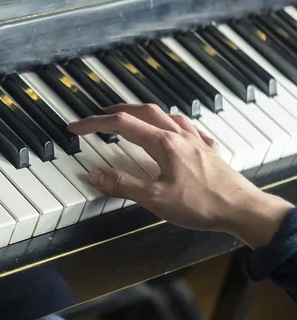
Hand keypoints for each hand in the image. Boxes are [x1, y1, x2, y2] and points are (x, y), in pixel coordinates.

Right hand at [68, 104, 293, 248]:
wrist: (242, 210)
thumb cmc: (203, 204)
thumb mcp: (154, 199)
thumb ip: (122, 184)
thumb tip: (95, 174)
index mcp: (163, 143)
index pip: (120, 124)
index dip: (93, 124)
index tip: (76, 127)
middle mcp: (179, 136)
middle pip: (143, 111)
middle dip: (117, 110)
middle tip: (100, 115)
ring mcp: (195, 142)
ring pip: (166, 116)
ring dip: (143, 113)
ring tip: (132, 118)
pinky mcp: (208, 152)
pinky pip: (188, 128)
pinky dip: (172, 124)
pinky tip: (174, 132)